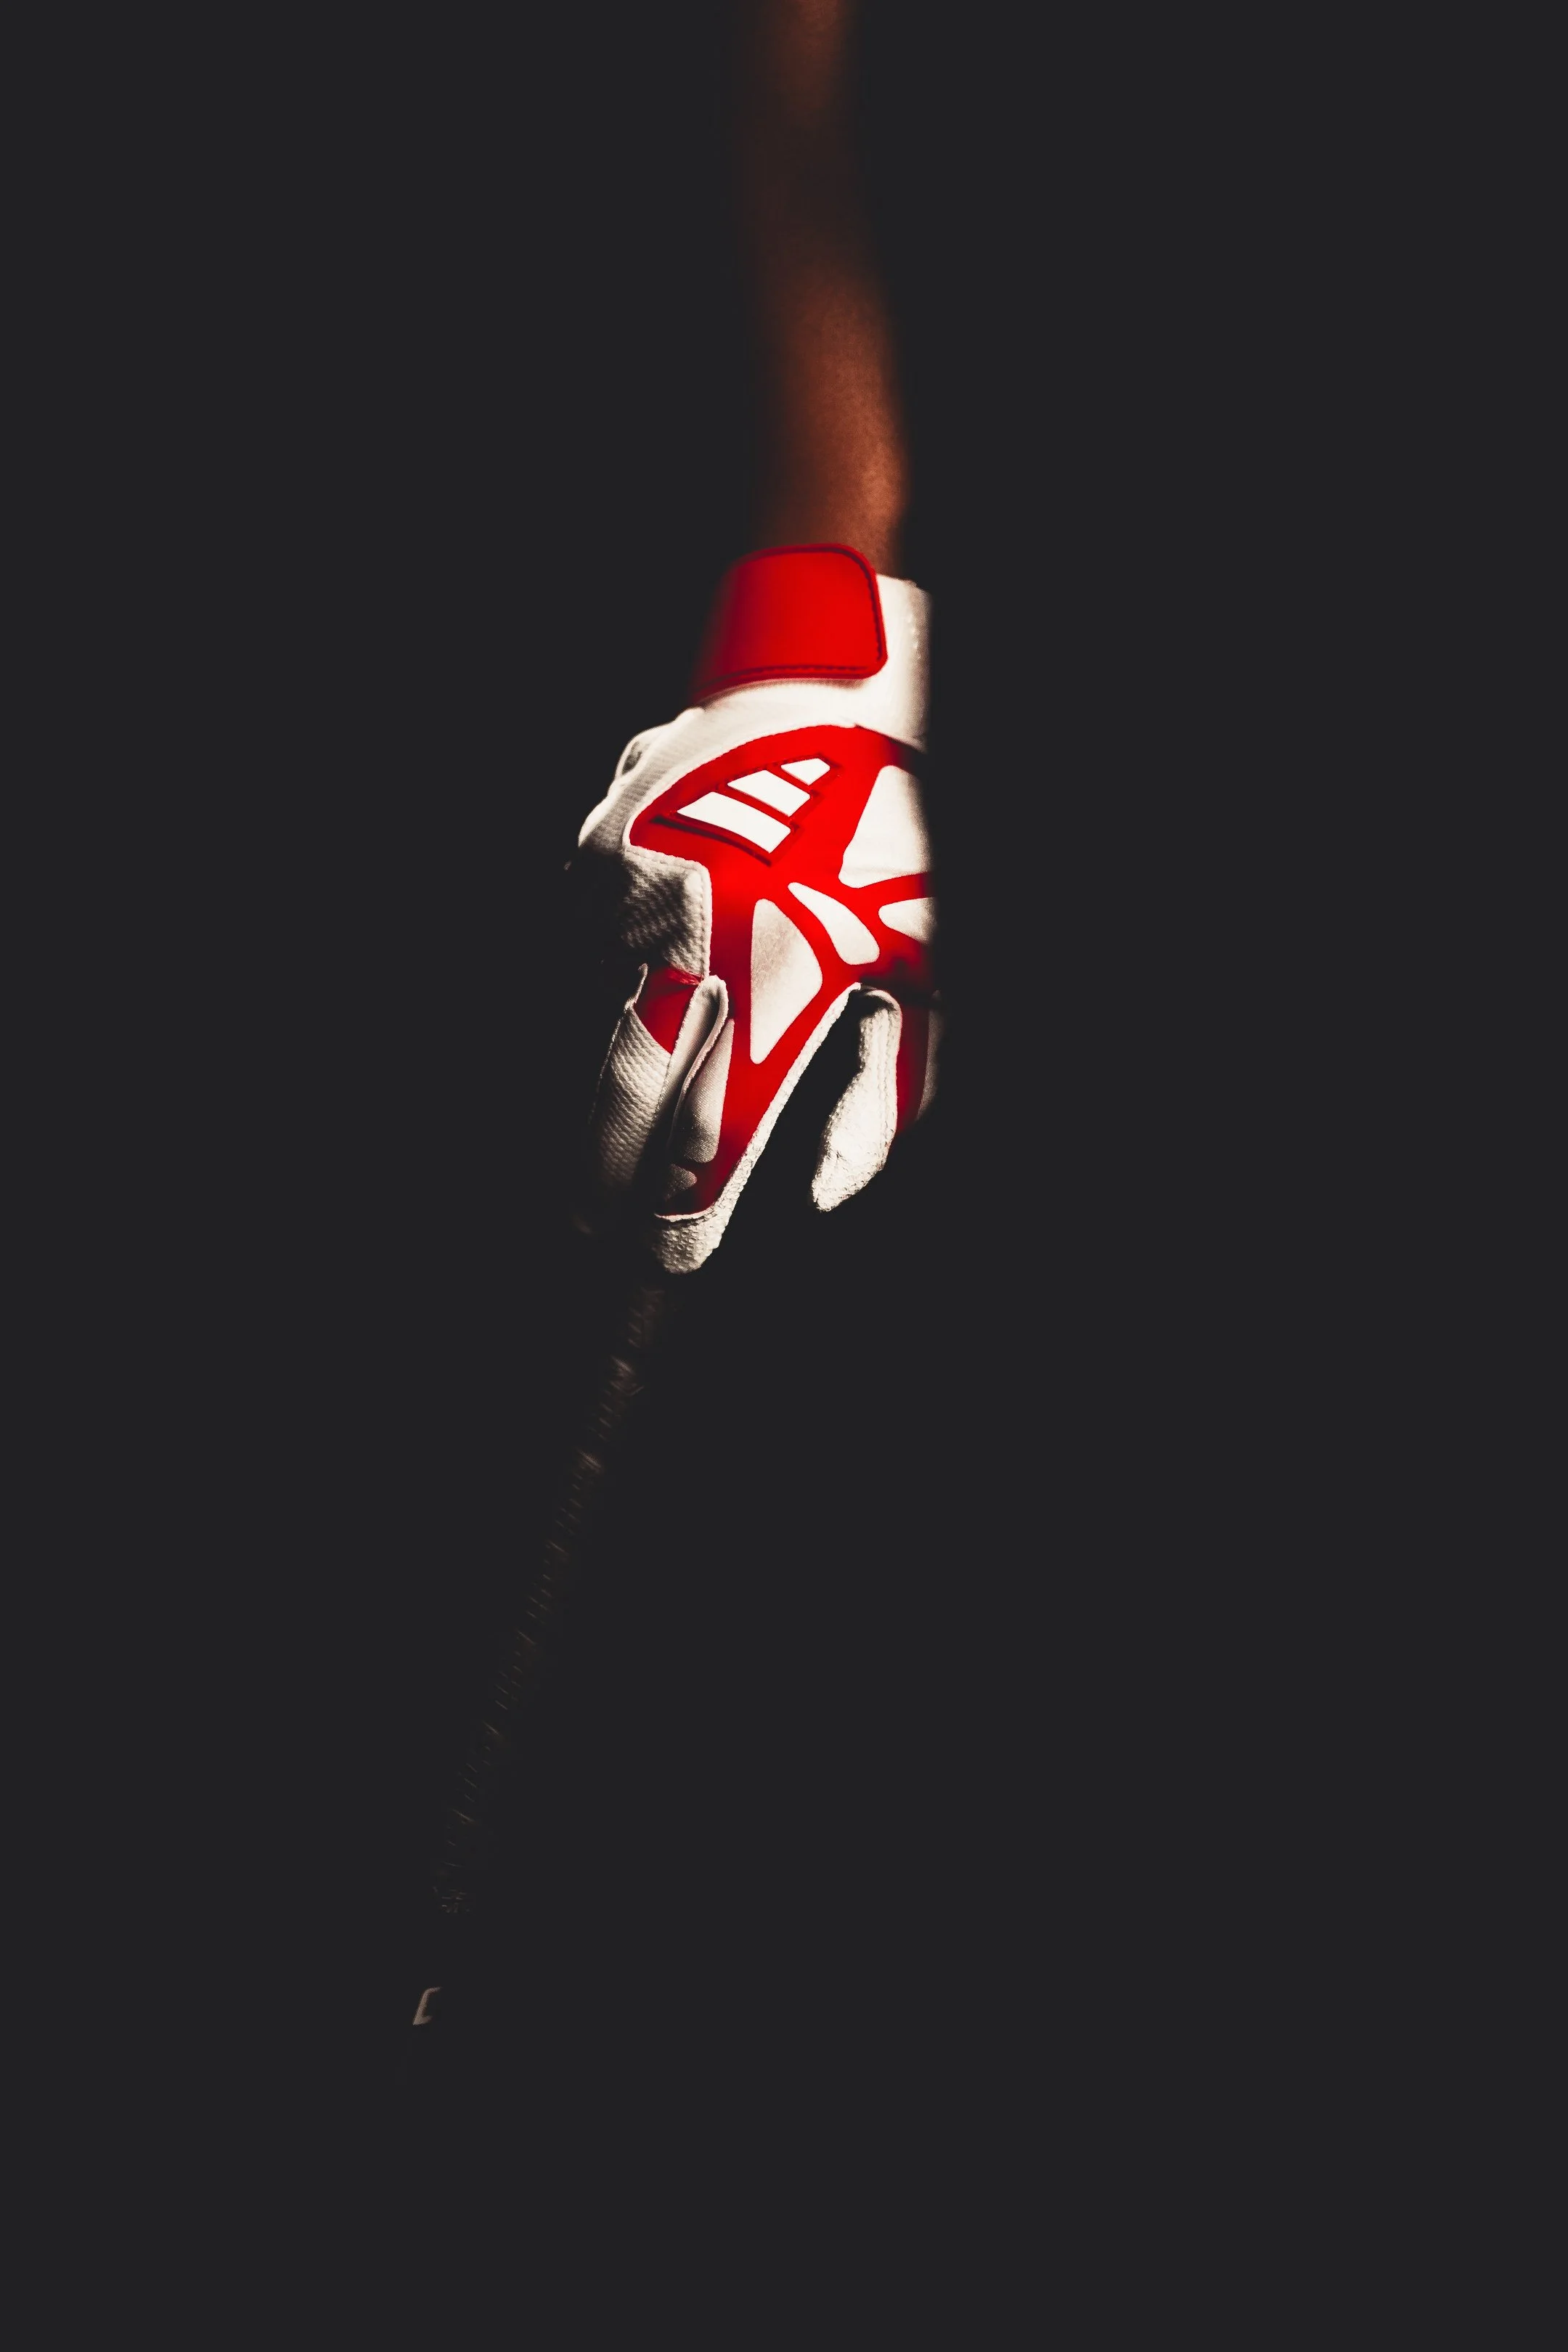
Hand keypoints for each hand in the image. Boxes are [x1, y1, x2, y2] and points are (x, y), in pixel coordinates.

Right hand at [571, 547, 937, 1271]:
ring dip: (618, 1053)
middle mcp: (694, 930)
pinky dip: (617, 964)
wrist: (831, 682)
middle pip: (624, 1090)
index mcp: (786, 967)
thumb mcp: (927, 965)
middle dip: (598, 1175)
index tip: (666, 1259)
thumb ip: (883, 1094)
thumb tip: (818, 1199)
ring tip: (656, 1052)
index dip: (683, 1208)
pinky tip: (672, 937)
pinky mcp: (594, 848)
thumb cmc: (896, 838)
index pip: (713, 1128)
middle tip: (582, 1228)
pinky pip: (587, 941)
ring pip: (597, 1012)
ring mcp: (631, 884)